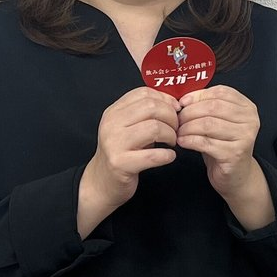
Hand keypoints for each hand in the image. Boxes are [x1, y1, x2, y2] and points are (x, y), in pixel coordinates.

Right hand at [78, 87, 179, 235]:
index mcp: (114, 112)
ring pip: (154, 127)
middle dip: (171, 117)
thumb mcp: (127, 128)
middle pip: (151, 107)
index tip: (175, 110)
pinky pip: (152, 155)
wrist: (101, 183)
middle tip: (176, 129)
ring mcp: (114, 144)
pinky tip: (168, 156)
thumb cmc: (121, 153)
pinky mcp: (120, 164)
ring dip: (170, 135)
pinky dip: (167, 155)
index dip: (165, 99)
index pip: (144, 93)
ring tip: (171, 143)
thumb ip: (145, 114)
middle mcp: (111, 124)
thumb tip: (174, 104)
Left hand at [177, 85, 261, 195]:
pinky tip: (182, 141)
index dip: (198, 95)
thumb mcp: (218, 122)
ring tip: (178, 132)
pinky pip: (205, 142)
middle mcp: (250, 120)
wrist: (236, 175)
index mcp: (247, 107)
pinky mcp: (235, 153)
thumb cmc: (223, 146)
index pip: (220, 92)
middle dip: (190, 112)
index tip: (182, 103)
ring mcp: (244, 136)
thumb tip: (183, 100)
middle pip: (213, 107)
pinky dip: (190, 140)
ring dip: (187, 127)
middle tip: (177, 120)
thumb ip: (207, 107)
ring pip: (208, 124)